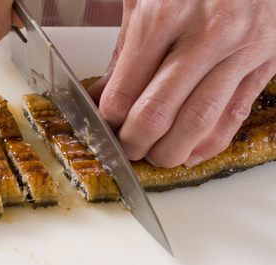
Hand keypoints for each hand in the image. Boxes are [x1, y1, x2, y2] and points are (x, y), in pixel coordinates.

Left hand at [88, 0, 275, 167]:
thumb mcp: (145, 0)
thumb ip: (124, 54)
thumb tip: (101, 99)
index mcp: (166, 15)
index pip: (124, 93)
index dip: (108, 122)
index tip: (103, 128)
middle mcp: (206, 35)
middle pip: (158, 114)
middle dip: (134, 143)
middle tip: (125, 147)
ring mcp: (240, 51)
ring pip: (198, 123)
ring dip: (169, 151)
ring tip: (154, 155)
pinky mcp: (263, 65)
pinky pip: (233, 119)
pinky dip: (207, 145)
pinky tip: (189, 152)